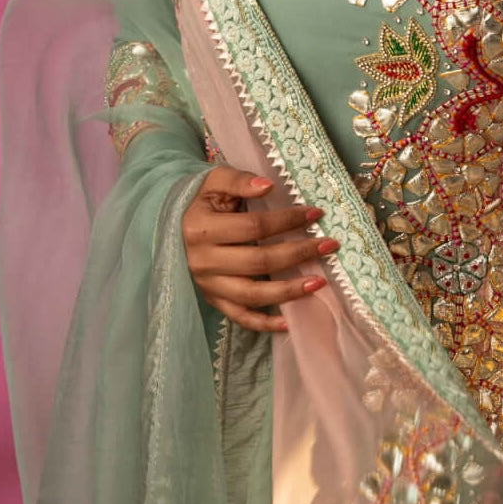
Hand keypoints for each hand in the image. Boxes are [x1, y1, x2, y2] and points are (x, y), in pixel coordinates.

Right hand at [181, 165, 337, 332]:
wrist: (174, 225)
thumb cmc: (202, 200)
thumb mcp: (214, 180)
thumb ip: (239, 180)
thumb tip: (268, 186)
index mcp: (202, 228)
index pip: (254, 227)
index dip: (287, 220)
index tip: (315, 214)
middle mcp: (203, 261)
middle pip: (258, 261)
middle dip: (298, 253)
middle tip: (329, 245)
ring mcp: (207, 285)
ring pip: (253, 294)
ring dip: (289, 291)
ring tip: (319, 282)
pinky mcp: (213, 301)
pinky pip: (240, 317)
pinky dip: (264, 323)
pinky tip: (290, 322)